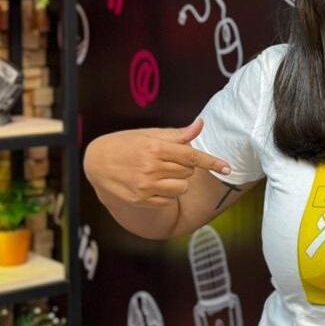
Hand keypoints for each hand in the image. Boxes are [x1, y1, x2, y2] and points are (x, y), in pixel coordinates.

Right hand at [83, 118, 231, 207]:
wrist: (96, 162)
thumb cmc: (126, 144)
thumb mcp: (149, 135)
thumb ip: (177, 135)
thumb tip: (200, 124)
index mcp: (156, 148)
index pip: (192, 156)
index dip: (212, 162)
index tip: (227, 168)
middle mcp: (152, 167)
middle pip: (189, 171)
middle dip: (184, 166)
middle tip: (165, 160)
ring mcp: (146, 186)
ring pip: (182, 187)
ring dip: (177, 181)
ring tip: (160, 174)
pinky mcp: (142, 200)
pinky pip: (169, 200)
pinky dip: (166, 194)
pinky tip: (152, 185)